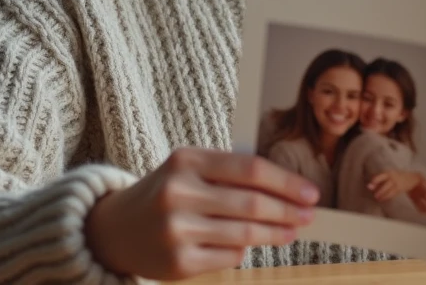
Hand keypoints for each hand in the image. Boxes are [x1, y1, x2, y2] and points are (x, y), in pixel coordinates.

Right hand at [84, 148, 318, 280]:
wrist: (115, 229)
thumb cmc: (166, 193)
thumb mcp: (189, 169)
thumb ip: (230, 173)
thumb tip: (287, 190)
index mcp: (186, 161)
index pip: (250, 169)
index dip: (286, 182)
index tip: (310, 192)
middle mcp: (178, 194)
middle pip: (251, 204)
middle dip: (287, 211)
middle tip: (308, 215)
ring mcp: (176, 230)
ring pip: (244, 234)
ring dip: (275, 234)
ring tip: (291, 231)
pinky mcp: (177, 264)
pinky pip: (229, 258)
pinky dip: (244, 252)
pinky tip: (248, 246)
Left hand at [367, 169, 422, 202]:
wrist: (411, 178)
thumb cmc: (396, 176)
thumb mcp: (389, 175)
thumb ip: (380, 179)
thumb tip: (369, 186)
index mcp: (389, 172)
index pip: (381, 176)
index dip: (375, 180)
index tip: (369, 185)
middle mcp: (393, 177)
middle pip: (385, 184)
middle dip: (379, 190)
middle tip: (374, 194)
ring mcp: (397, 183)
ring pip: (389, 190)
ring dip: (382, 195)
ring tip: (377, 198)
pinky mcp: (400, 189)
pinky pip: (392, 193)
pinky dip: (386, 197)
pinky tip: (382, 199)